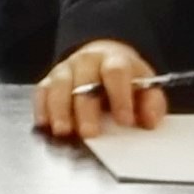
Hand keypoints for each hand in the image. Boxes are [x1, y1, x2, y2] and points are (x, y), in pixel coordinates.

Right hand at [36, 38, 164, 138]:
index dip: (120, 97)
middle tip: (90, 133)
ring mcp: (66, 69)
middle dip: (86, 110)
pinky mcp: (50, 80)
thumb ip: (152, 104)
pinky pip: (41, 91)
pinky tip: (45, 123)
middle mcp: (87, 61)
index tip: (125, 121)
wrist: (104, 60)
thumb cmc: (126, 81)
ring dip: (60, 110)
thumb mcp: (146, 87)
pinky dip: (42, 108)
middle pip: (84, 82)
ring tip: (63, 131)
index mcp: (115, 60)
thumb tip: (149, 121)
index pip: (116, 73)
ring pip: (59, 86)